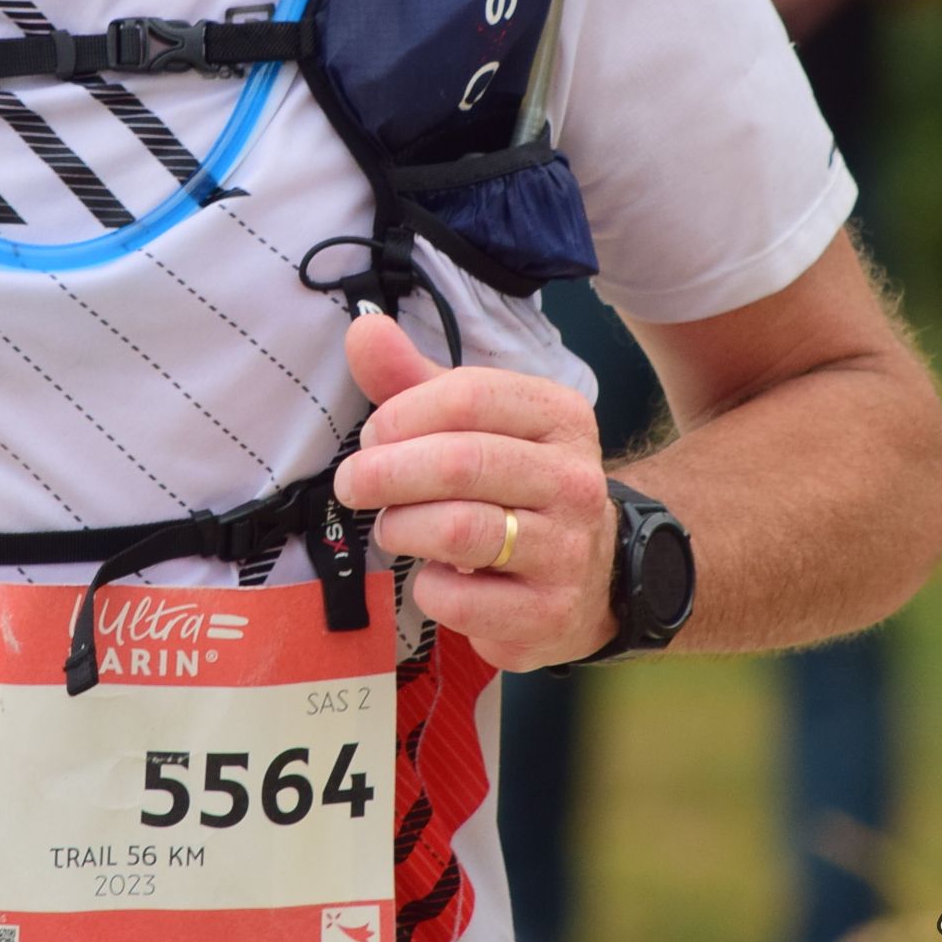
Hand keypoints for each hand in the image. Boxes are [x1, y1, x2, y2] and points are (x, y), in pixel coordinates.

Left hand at [328, 312, 619, 669]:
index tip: (373, 435)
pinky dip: (428, 588)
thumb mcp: (472, 424)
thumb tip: (363, 329)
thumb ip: (412, 379)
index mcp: (559, 416)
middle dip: (386, 473)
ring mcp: (568, 549)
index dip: (402, 415)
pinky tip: (434, 576)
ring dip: (402, 529)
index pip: (468, 397)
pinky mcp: (550, 613)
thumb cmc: (511, 487)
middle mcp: (574, 479)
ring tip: (391, 528)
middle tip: (353, 484)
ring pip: (460, 530)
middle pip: (460, 463)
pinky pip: (461, 599)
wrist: (589, 577)